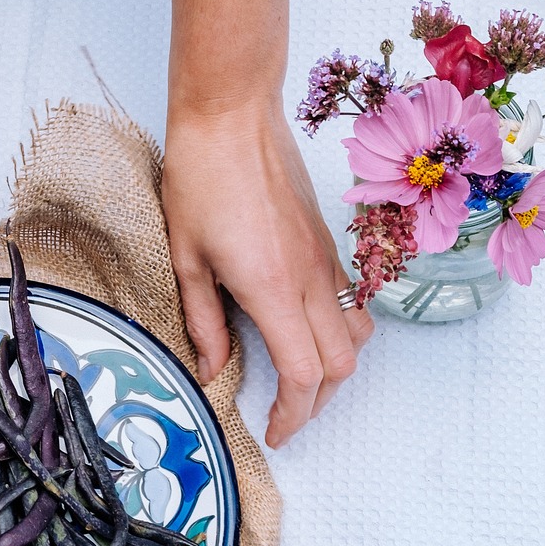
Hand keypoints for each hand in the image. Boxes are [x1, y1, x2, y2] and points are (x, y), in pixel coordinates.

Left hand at [162, 103, 372, 447]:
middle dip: (317, 402)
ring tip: (299, 378)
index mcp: (273, 288)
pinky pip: (349, 299)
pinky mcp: (327, 240)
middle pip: (342, 364)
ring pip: (358, 333)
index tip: (274, 430)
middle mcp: (312, 277)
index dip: (293, 414)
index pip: (304, 374)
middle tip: (284, 414)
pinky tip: (300, 328)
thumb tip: (213, 369)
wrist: (233, 114)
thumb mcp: (186, 258)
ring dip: (335, 366)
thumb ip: (203, 322)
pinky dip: (336, 329)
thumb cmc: (201, 177)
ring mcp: (326, 257)